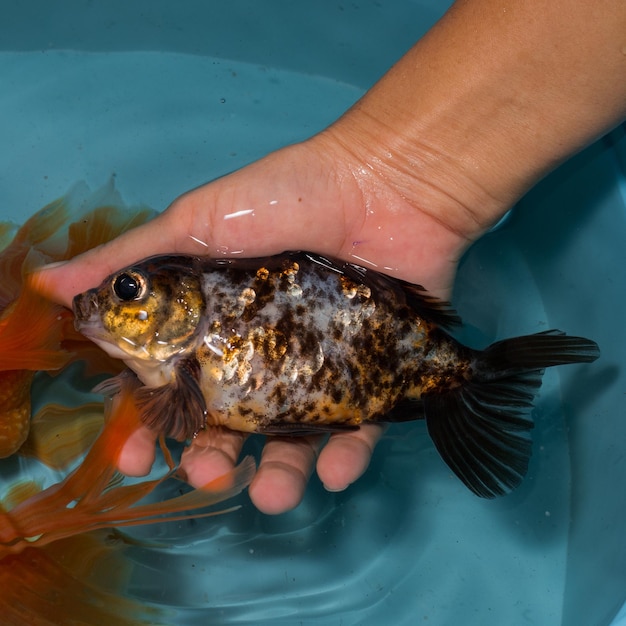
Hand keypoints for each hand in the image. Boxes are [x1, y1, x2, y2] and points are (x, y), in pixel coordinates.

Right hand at [36, 130, 479, 513]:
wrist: (382, 182)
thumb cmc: (284, 197)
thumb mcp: (196, 223)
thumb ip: (130, 258)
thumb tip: (49, 283)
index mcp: (215, 324)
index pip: (173, 385)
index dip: (149, 423)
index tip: (134, 456)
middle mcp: (262, 353)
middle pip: (230, 423)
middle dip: (211, 458)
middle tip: (205, 473)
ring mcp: (316, 366)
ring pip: (292, 439)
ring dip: (278, 474)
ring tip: (271, 493)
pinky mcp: (370, 372)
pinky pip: (359, 429)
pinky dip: (347, 456)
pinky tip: (335, 473)